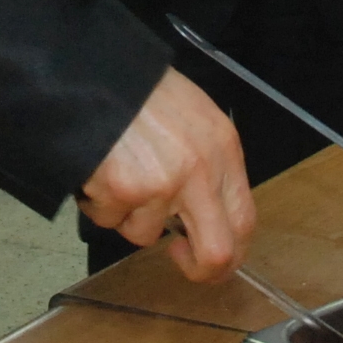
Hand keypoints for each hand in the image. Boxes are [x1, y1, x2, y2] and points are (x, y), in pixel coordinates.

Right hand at [77, 67, 254, 281]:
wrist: (96, 72)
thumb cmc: (142, 90)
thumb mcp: (194, 117)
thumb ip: (208, 164)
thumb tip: (206, 212)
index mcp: (222, 150)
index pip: (245, 222)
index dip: (231, 252)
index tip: (212, 256)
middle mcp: (199, 171)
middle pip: (216, 252)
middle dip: (198, 269)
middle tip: (178, 259)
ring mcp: (162, 185)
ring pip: (145, 234)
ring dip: (128, 215)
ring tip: (118, 174)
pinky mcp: (124, 190)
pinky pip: (109, 219)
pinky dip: (98, 202)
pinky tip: (98, 169)